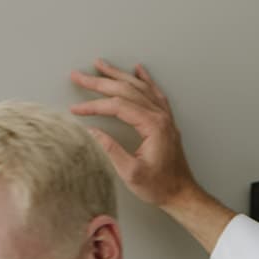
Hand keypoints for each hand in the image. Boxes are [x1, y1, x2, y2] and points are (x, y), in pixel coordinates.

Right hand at [69, 58, 198, 208]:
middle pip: (126, 90)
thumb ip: (111, 150)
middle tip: (78, 75)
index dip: (94, 106)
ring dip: (118, 75)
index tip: (76, 109)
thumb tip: (91, 133)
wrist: (182, 193)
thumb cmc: (159, 186)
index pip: (117, 106)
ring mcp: (164, 117)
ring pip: (139, 87)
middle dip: (99, 81)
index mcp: (152, 126)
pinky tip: (138, 70)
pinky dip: (144, 79)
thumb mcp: (131, 173)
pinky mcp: (166, 121)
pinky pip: (154, 93)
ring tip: (100, 65)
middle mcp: (160, 116)